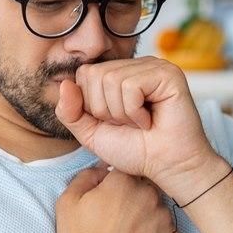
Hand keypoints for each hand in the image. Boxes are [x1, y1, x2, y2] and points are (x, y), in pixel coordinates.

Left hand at [54, 57, 222, 198]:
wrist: (166, 167)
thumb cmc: (135, 150)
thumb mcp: (91, 133)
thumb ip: (71, 112)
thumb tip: (64, 84)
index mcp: (120, 73)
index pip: (84, 74)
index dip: (92, 105)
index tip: (115, 122)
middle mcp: (137, 65)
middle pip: (95, 75)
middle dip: (105, 110)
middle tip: (129, 124)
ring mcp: (154, 66)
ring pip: (111, 80)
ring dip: (121, 113)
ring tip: (141, 123)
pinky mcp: (167, 74)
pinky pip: (130, 86)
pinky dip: (134, 111)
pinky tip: (150, 120)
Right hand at [54, 164, 178, 232]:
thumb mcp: (68, 202)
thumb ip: (86, 176)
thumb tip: (102, 169)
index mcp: (123, 183)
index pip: (126, 170)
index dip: (117, 183)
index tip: (110, 197)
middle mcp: (148, 196)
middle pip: (145, 188)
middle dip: (134, 199)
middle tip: (118, 219)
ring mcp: (163, 219)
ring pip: (158, 209)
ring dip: (147, 216)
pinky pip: (167, 231)